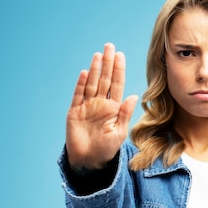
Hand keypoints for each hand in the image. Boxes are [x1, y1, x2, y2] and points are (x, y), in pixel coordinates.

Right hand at [66, 43, 138, 169]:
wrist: (89, 160)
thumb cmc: (106, 148)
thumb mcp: (119, 132)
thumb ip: (125, 114)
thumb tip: (133, 96)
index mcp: (113, 108)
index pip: (117, 85)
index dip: (119, 70)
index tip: (120, 56)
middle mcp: (100, 104)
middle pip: (105, 79)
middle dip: (107, 63)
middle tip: (109, 46)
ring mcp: (87, 106)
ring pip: (92, 84)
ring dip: (95, 69)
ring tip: (98, 55)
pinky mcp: (75, 112)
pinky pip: (78, 95)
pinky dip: (81, 84)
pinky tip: (86, 73)